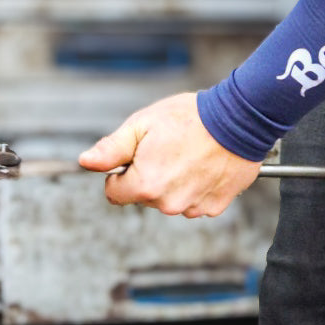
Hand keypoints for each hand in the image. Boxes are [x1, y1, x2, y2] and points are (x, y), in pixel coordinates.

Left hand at [78, 92, 260, 217]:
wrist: (238, 120)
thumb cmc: (191, 118)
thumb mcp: (142, 124)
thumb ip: (111, 148)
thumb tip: (86, 162)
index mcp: (145, 184)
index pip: (114, 193)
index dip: (121, 172)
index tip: (135, 156)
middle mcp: (168, 203)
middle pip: (143, 196)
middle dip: (149, 175)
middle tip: (166, 149)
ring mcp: (193, 207)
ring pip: (169, 199)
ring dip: (174, 182)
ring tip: (188, 154)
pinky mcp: (214, 206)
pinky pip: (194, 201)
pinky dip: (196, 186)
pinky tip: (203, 164)